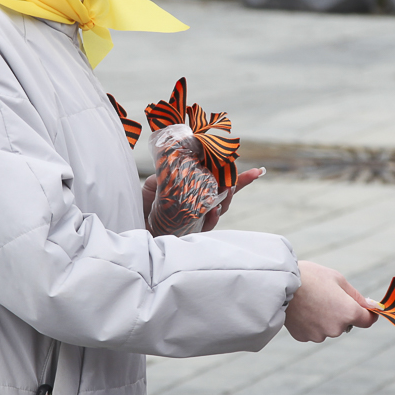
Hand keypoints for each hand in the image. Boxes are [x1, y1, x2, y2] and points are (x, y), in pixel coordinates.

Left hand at [141, 167, 265, 231]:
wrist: (135, 228)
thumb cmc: (144, 206)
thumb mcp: (154, 185)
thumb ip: (167, 174)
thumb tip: (178, 163)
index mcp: (197, 189)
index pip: (220, 181)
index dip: (239, 177)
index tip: (258, 172)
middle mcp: (202, 204)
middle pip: (226, 194)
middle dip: (238, 185)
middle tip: (249, 175)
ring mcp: (199, 218)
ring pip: (221, 208)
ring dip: (226, 198)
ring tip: (228, 187)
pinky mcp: (192, 231)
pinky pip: (207, 225)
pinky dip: (212, 217)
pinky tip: (214, 209)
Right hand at [285, 260, 376, 342]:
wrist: (279, 284)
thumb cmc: (311, 277)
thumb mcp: (338, 279)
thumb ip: (356, 296)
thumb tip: (371, 306)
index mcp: (348, 313)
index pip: (367, 321)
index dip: (368, 314)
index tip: (365, 309)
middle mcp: (336, 328)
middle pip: (346, 324)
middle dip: (341, 313)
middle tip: (327, 296)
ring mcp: (318, 335)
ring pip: (328, 328)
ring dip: (325, 319)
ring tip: (311, 302)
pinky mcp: (303, 337)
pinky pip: (313, 331)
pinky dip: (310, 323)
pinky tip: (302, 310)